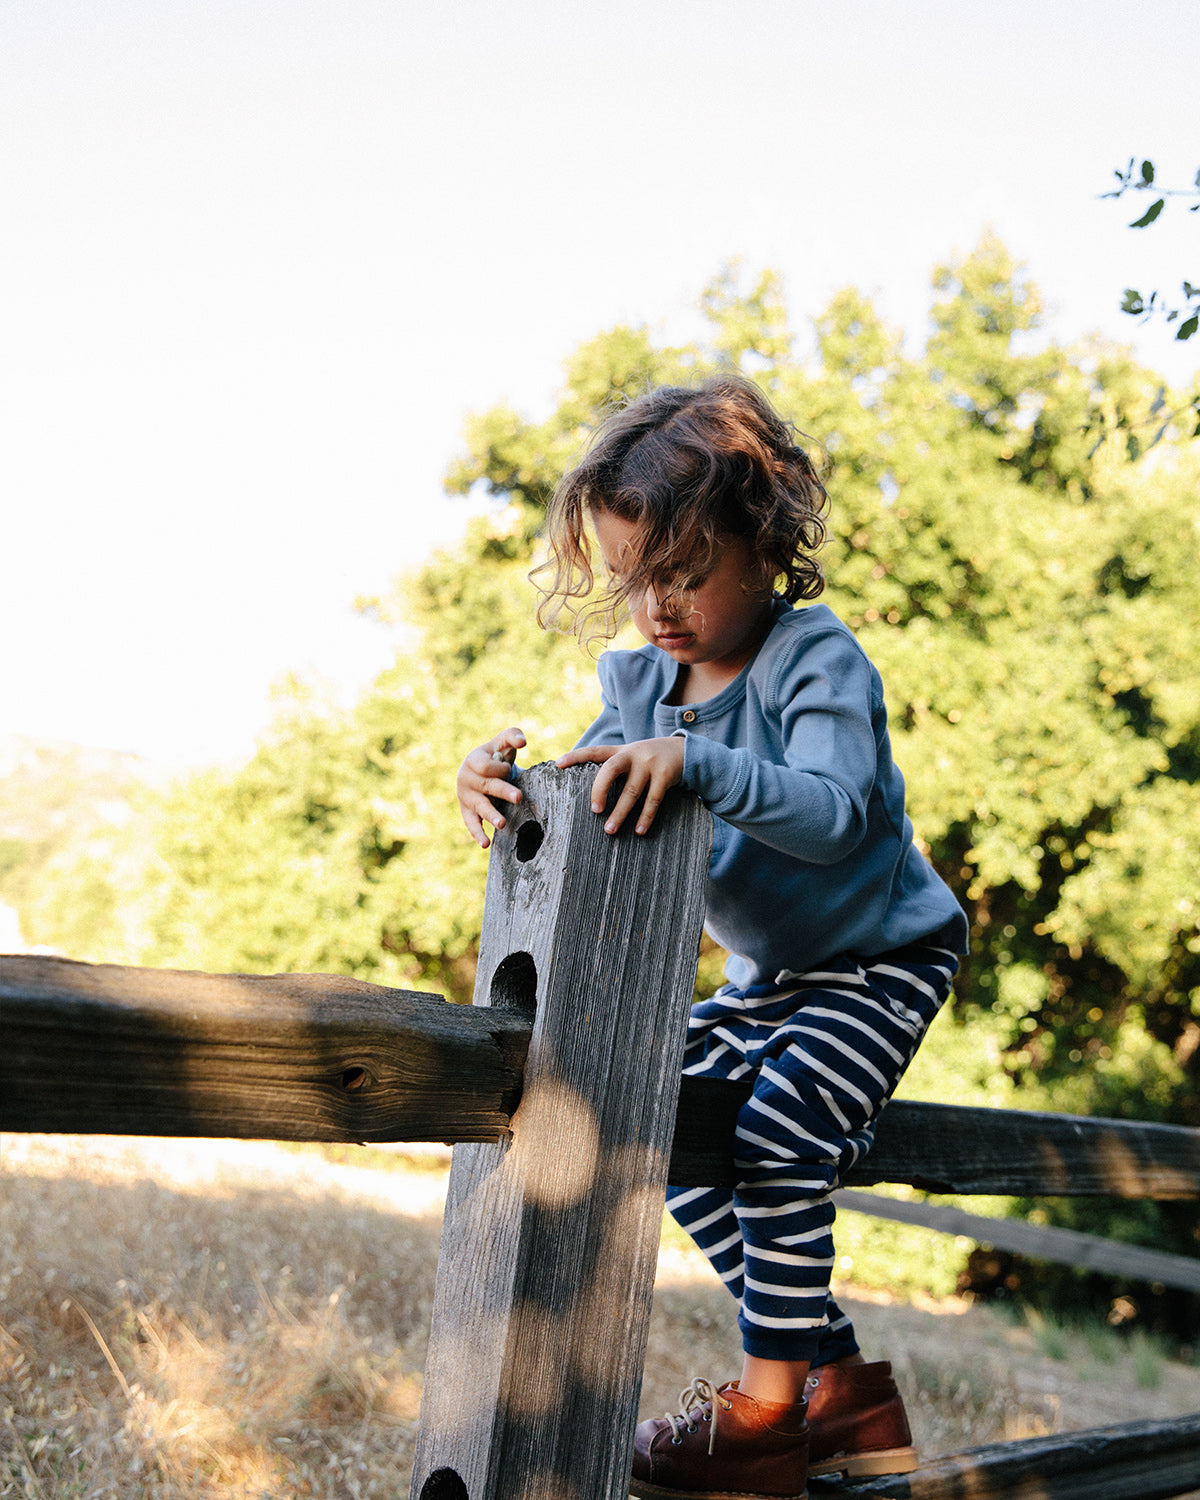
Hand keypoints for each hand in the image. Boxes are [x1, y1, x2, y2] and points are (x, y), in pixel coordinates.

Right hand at [457, 727, 526, 847]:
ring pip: (479, 807)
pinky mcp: (467, 811)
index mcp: (473, 760)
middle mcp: (466, 779)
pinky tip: (485, 844)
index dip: (498, 768)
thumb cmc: (496, 754)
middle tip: (519, 797)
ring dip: (491, 815)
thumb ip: (513, 736)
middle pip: (486, 787)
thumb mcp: (503, 741)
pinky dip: (477, 834)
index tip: (508, 769)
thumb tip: (523, 742)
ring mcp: (466, 797)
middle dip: (503, 792)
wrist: (481, 770)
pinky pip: (471, 824)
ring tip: (503, 824)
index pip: (485, 767)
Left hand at [557, 736, 684, 835]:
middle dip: (599, 789)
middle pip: (610, 769)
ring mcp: (649, 764)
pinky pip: (653, 799)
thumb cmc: (649, 760)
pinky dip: (646, 817)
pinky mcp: (665, 775)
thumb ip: (614, 767)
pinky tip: (639, 831)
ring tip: (610, 830)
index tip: (558, 764)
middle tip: (594, 810)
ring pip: (631, 791)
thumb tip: (592, 794)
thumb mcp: (631, 757)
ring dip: (620, 812)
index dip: (575, 756)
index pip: (594, 751)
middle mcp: (632, 754)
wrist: (684, 750)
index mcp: (620, 751)